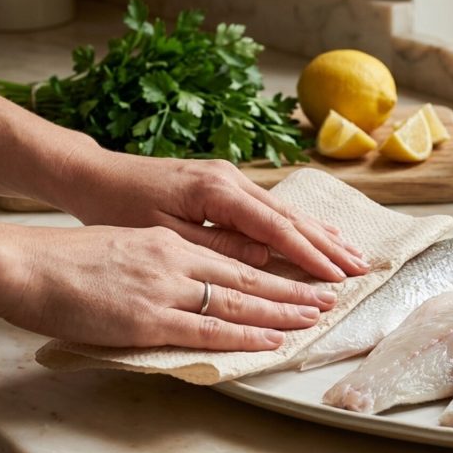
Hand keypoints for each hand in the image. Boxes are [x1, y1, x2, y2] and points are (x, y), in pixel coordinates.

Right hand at [3, 224, 336, 349]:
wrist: (28, 264)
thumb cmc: (74, 257)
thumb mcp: (134, 244)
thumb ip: (175, 256)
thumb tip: (209, 270)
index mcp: (175, 241)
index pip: (241, 250)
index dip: (281, 260)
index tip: (311, 268)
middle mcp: (179, 258)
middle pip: (252, 271)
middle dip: (298, 282)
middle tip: (336, 290)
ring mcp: (166, 287)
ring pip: (240, 297)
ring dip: (284, 308)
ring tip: (319, 314)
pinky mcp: (149, 318)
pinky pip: (209, 327)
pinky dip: (246, 333)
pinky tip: (273, 338)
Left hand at [53, 145, 367, 282]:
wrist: (92, 173)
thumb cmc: (119, 206)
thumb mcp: (164, 234)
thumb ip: (218, 246)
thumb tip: (265, 260)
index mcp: (217, 191)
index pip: (276, 229)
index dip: (309, 256)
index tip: (336, 278)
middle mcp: (231, 179)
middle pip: (290, 217)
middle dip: (326, 245)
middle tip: (360, 269)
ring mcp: (230, 177)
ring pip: (285, 210)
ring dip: (319, 233)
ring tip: (351, 252)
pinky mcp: (223, 183)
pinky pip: (270, 206)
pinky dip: (297, 222)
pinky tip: (315, 231)